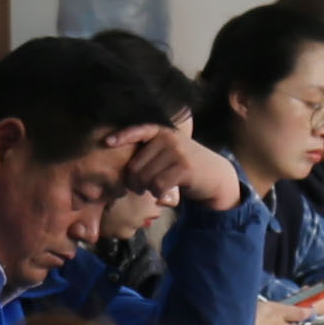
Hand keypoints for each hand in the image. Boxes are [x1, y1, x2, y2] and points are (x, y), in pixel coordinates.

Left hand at [125, 127, 243, 210]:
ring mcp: (177, 152)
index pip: (139, 130)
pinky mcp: (184, 168)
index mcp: (163, 132)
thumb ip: (151, 152)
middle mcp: (169, 139)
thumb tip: (125, 166)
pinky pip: (158, 185)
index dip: (122, 136)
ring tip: (155, 189)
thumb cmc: (185, 167)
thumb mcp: (170, 152)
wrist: (216, 176)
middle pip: (136, 165)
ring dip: (147, 189)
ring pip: (145, 177)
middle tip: (140, 188)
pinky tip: (164, 193)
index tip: (107, 142)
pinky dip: (157, 193)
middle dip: (134, 181)